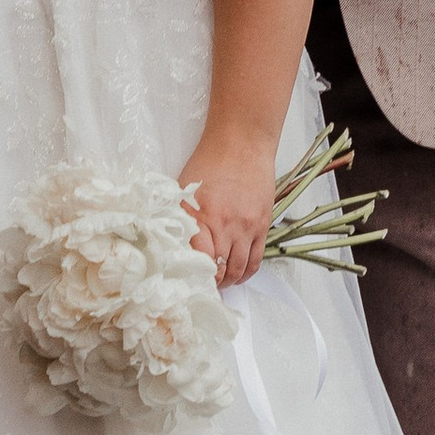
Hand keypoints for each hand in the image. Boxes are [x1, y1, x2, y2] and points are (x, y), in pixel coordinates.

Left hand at [182, 125, 277, 286]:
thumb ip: (179, 220)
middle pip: (220, 271)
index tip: (187, 284)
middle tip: (201, 290)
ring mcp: (248, 228)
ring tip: (219, 284)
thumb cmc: (209, 163)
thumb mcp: (183, 191)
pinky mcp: (262, 225)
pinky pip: (256, 259)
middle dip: (211, 285)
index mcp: (203, 219)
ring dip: (229, 282)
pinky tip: (238, 276)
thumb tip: (172, 247)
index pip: (200, 263)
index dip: (194, 278)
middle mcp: (227, 227)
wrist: (241, 144)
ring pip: (239, 269)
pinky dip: (246, 273)